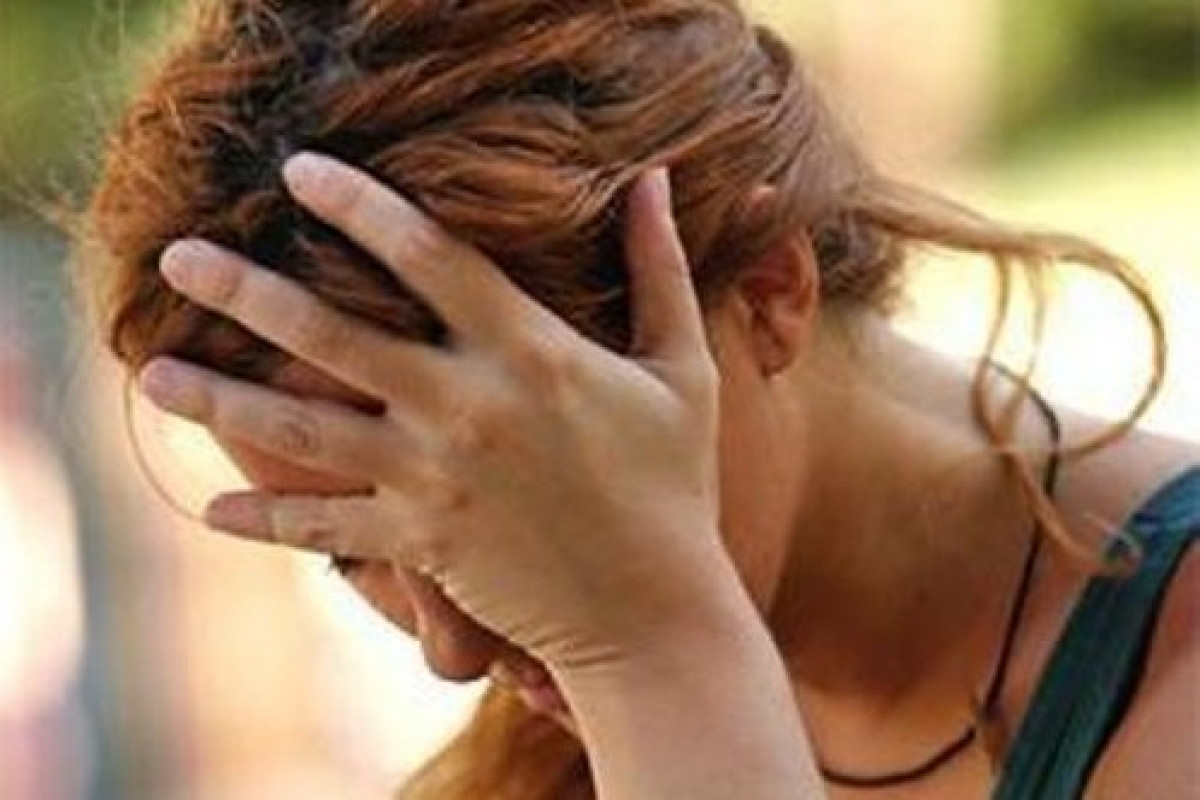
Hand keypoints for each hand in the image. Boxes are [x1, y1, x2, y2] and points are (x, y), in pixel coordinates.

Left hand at [139, 154, 734, 673]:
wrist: (653, 610)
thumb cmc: (672, 482)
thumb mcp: (682, 368)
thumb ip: (659, 268)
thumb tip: (652, 176)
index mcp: (531, 350)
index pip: (427, 253)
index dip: (357, 203)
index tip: (299, 172)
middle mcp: (467, 405)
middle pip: (332, 331)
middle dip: (245, 290)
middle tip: (177, 256)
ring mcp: (433, 477)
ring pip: (301, 428)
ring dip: (218, 400)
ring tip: (153, 373)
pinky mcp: (418, 541)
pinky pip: (321, 527)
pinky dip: (261, 522)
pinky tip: (207, 509)